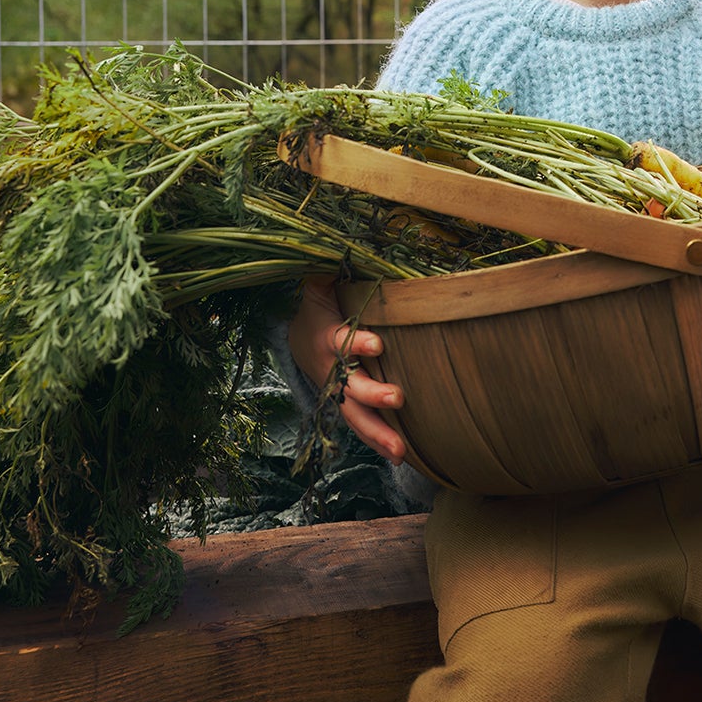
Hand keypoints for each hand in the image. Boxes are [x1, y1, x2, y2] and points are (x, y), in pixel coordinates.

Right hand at [286, 274, 406, 460]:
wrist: (299, 336)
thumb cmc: (323, 305)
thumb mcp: (321, 284)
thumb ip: (330, 270)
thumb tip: (338, 244)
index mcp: (326, 336)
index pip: (340, 340)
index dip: (357, 341)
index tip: (377, 342)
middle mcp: (331, 370)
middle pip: (349, 387)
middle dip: (372, 395)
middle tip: (397, 398)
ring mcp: (340, 392)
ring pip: (355, 417)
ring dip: (378, 434)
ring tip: (401, 452)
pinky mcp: (350, 406)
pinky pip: (363, 426)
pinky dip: (379, 441)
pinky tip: (403, 456)